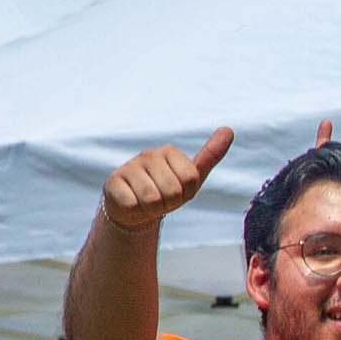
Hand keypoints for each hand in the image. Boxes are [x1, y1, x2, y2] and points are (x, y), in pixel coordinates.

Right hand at [100, 126, 233, 229]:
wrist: (135, 209)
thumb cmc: (167, 192)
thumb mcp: (192, 177)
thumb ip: (211, 155)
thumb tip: (229, 130)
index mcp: (168, 151)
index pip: (191, 178)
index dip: (187, 192)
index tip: (179, 190)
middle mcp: (147, 155)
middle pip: (173, 190)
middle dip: (170, 202)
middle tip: (162, 198)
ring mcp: (128, 167)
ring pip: (152, 198)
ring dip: (153, 208)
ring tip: (148, 201)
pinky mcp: (112, 182)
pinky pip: (132, 204)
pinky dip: (136, 210)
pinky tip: (132, 203)